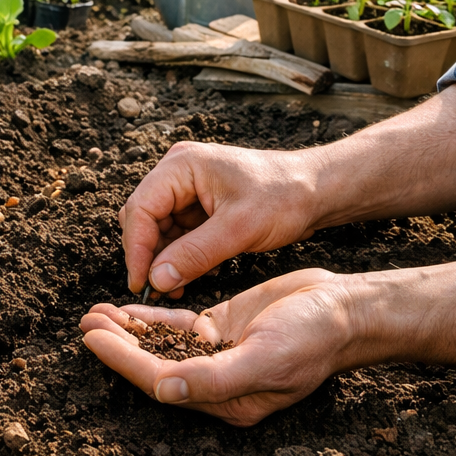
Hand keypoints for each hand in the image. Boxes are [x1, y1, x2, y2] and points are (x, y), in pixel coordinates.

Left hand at [79, 268, 356, 425]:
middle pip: (153, 364)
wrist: (346, 309)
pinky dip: (151, 319)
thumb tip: (164, 389)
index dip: (122, 360)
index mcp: (227, 399)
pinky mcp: (222, 329)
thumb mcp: (265, 358)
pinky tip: (127, 309)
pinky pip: (176, 328)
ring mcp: (218, 354)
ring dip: (128, 330)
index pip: (161, 380)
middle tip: (83, 321)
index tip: (92, 338)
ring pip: (160, 345)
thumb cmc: (313, 338)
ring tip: (94, 312)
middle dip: (116, 344)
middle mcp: (217, 381)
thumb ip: (213, 378)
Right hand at [120, 141, 321, 297]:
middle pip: (145, 217)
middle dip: (149, 254)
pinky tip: (194, 275)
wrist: (318, 190)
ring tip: (175, 288)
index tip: (141, 283)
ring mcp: (188, 187)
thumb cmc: (284, 198)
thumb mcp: (239, 229)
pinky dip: (182, 255)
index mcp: (181, 165)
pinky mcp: (200, 203)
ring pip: (160, 228)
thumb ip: (194, 255)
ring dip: (165, 258)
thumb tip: (156, 280)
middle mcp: (178, 172)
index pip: (141, 208)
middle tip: (156, 289)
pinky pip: (179, 232)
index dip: (136, 248)